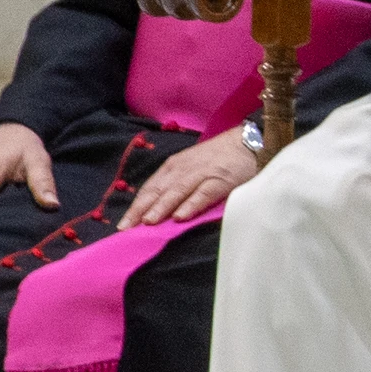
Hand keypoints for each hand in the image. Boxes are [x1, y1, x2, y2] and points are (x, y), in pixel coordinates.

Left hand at [123, 130, 258, 225]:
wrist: (247, 142)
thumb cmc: (218, 159)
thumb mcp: (191, 167)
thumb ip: (175, 184)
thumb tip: (155, 209)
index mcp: (173, 167)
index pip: (149, 189)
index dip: (135, 206)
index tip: (123, 225)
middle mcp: (182, 169)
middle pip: (157, 191)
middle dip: (141, 209)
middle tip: (127, 228)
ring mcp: (201, 174)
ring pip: (176, 192)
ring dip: (161, 207)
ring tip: (149, 222)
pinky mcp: (219, 179)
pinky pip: (202, 194)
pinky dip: (190, 205)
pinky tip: (180, 217)